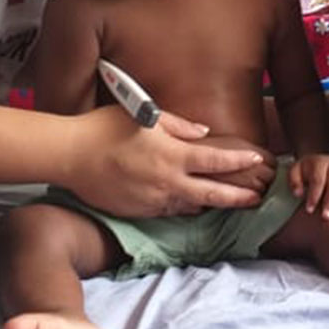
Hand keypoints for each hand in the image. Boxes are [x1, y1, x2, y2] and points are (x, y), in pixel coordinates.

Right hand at [64, 106, 266, 217]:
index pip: (215, 161)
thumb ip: (179, 125)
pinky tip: (192, 204)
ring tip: (230, 202)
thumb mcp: (144, 116)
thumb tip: (203, 132)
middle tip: (258, 199)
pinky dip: (184, 207)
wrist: (70, 156)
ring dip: (211, 204)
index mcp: (171, 155)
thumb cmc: (104, 128)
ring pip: (191, 207)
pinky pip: (169, 211)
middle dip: (238, 197)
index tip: (258, 160)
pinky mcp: (140, 212)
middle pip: (213, 195)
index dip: (240, 162)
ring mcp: (153, 201)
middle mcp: (167, 182)